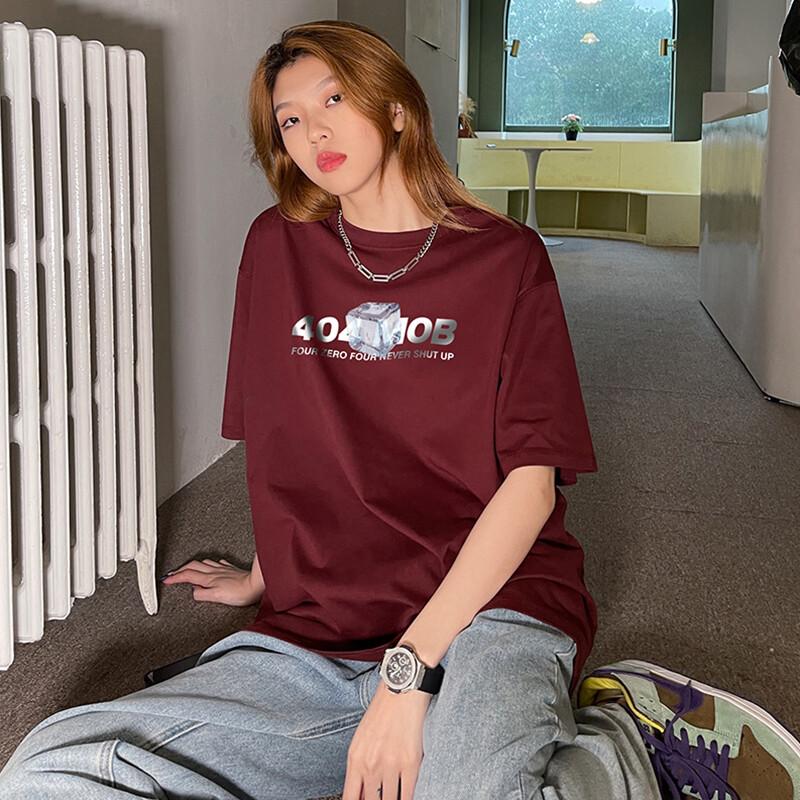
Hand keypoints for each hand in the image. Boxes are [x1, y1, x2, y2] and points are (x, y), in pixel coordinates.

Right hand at [161, 558, 261, 606]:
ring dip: (193, 565)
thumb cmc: (239, 593)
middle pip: (193, 566)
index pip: (187, 575)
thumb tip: (192, 591)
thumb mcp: (216, 597)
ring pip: (204, 563)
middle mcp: (214, 572)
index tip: (167, 580)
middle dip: (180, 569)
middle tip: (173, 573)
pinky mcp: (231, 570)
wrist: (255, 585)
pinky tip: (211, 565)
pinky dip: (210, 564)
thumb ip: (202, 594)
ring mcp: (223, 569)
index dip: (175, 577)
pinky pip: (217, 563)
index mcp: (209, 579)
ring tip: (188, 568)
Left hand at [342, 680, 430, 799]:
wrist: (402, 690)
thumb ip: (360, 768)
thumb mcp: (362, 739)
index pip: (350, 798)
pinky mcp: (411, 763)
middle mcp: (370, 765)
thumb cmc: (383, 711)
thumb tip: (362, 794)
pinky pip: (408, 796)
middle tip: (380, 796)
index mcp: (355, 759)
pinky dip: (408, 799)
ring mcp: (391, 765)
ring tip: (393, 794)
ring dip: (392, 799)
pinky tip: (407, 797)